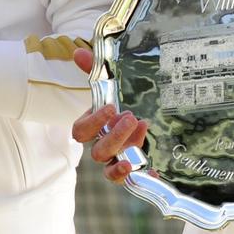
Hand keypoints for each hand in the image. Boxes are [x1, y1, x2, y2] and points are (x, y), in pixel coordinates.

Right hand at [71, 47, 149, 182]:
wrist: (133, 120)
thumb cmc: (115, 104)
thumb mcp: (108, 85)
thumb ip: (94, 69)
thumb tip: (78, 51)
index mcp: (91, 128)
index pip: (80, 132)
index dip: (93, 122)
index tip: (110, 106)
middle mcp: (101, 147)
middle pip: (98, 153)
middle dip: (114, 136)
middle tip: (131, 117)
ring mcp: (116, 161)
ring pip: (111, 170)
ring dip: (125, 156)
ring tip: (142, 135)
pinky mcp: (133, 170)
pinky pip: (133, 181)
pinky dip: (143, 178)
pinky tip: (155, 173)